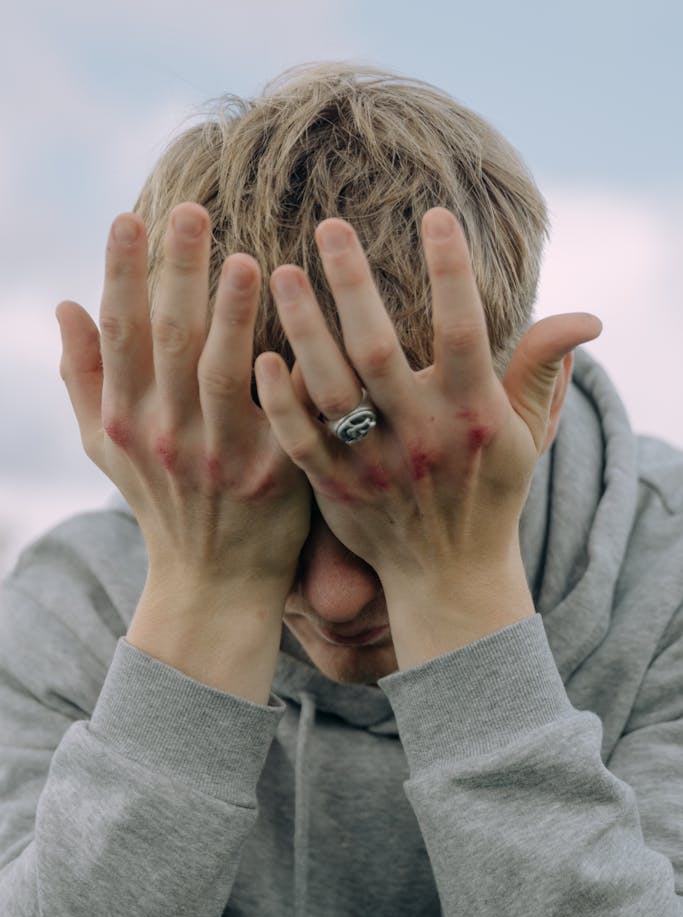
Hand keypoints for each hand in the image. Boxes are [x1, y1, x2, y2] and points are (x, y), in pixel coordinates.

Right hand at [57, 203, 310, 601]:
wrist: (214, 579)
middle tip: (191, 211)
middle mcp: (168, 434)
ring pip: (223, 373)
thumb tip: (65, 303)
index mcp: (126, 419)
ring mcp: (221, 456)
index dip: (120, 273)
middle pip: (169, 340)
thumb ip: (83, 376)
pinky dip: (289, 374)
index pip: (118, 333)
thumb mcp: (107, 445)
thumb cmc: (161, 500)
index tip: (130, 216)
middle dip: (177, 272)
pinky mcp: (274, 474)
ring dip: (232, 315)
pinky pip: (284, 414)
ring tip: (246, 261)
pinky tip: (301, 331)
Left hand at [254, 208, 600, 661]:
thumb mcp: (527, 435)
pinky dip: (279, 401)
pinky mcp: (334, 487)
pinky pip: (298, 439)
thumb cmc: (489, 493)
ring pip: (329, 388)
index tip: (436, 214)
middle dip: (353, 284)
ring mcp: (372, 464)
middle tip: (329, 225)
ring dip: (304, 328)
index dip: (452, 271)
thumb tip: (587, 316)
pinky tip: (262, 356)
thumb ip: (543, 370)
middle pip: (378, 350)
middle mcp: (419, 436)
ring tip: (281, 272)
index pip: (463, 331)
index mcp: (472, 415)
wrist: (447, 577)